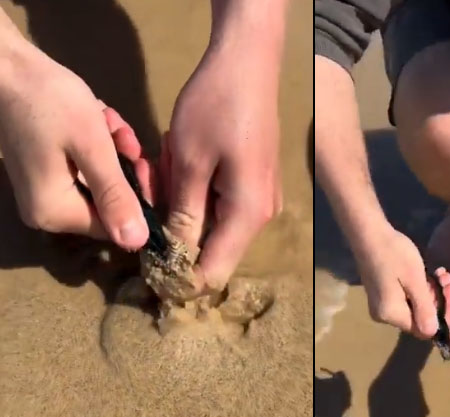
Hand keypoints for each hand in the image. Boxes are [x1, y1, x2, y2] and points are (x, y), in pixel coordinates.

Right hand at [0, 42, 150, 248]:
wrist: (7, 66)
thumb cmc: (50, 102)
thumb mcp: (93, 147)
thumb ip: (115, 195)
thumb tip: (137, 242)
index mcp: (55, 213)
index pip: (115, 225)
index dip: (137, 196)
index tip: (143, 161)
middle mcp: (46, 212)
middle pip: (109, 202)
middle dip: (123, 166)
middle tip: (121, 134)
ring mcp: (44, 191)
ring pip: (102, 180)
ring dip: (114, 150)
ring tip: (107, 121)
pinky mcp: (45, 171)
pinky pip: (86, 167)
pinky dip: (99, 144)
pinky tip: (98, 118)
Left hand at [163, 47, 281, 293]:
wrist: (248, 63)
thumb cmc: (216, 108)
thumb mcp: (189, 161)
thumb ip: (182, 216)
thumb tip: (173, 259)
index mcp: (247, 215)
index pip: (212, 273)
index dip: (178, 277)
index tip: (144, 259)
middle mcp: (261, 216)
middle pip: (212, 250)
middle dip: (176, 231)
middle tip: (155, 186)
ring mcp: (261, 199)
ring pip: (213, 225)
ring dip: (184, 205)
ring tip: (170, 163)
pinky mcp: (256, 183)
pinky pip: (221, 204)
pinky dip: (196, 190)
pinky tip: (185, 158)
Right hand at [356, 226, 449, 338]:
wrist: (369, 233)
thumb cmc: (394, 254)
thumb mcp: (414, 280)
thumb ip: (425, 308)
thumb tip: (433, 334)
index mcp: (391, 314)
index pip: (423, 330)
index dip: (441, 319)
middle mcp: (384, 315)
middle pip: (419, 318)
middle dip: (438, 302)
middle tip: (449, 282)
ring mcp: (381, 304)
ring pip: (414, 306)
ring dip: (431, 292)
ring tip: (443, 275)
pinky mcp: (382, 293)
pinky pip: (405, 298)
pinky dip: (419, 288)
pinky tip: (431, 274)